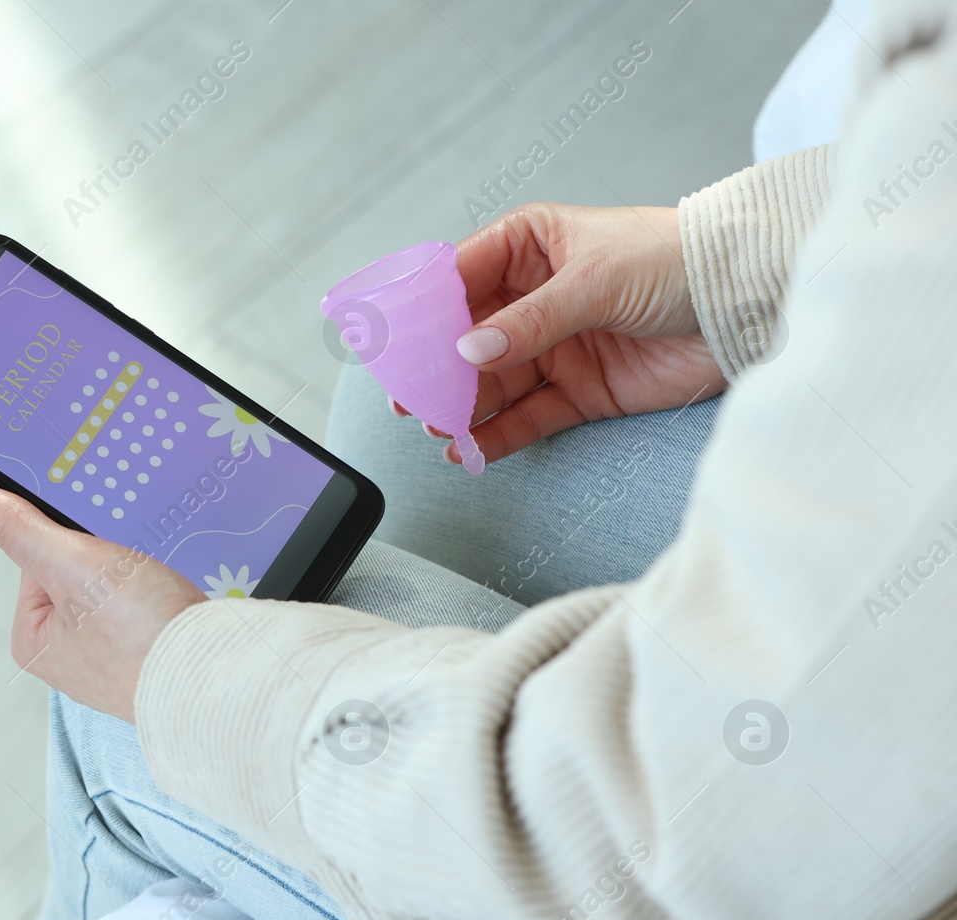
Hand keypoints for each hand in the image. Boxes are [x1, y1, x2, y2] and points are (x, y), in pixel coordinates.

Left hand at [0, 484, 205, 722]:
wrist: (214, 676)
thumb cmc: (141, 635)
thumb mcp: (70, 564)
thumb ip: (19, 530)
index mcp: (32, 643)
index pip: (41, 558)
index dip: (74, 544)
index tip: (99, 558)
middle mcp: (67, 659)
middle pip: (81, 573)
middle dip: (112, 564)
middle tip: (133, 581)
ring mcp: (110, 664)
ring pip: (118, 591)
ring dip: (141, 581)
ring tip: (155, 598)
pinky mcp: (149, 662)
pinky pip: (147, 613)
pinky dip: (161, 603)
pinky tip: (170, 612)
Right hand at [395, 203, 725, 463]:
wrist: (750, 299)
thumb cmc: (677, 260)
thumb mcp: (595, 281)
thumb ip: (530, 321)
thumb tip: (468, 352)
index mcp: (530, 246)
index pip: (459, 276)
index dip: (423, 308)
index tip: (392, 341)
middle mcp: (534, 297)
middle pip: (466, 337)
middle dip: (435, 369)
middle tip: (407, 397)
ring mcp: (554, 346)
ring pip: (490, 383)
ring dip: (461, 407)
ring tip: (436, 427)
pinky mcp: (579, 391)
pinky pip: (526, 417)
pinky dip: (496, 435)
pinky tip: (467, 449)